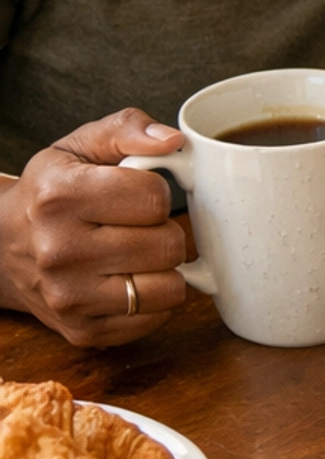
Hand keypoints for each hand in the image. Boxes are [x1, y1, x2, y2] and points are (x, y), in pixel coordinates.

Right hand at [0, 112, 190, 345]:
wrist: (4, 249)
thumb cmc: (50, 193)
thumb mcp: (78, 146)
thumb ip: (127, 128)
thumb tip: (173, 141)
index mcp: (60, 197)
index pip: (154, 197)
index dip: (157, 192)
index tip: (137, 193)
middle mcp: (60, 251)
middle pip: (167, 244)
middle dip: (164, 230)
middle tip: (139, 226)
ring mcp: (70, 297)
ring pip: (169, 287)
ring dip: (164, 268)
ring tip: (137, 254)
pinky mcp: (82, 330)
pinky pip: (155, 319)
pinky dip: (154, 299)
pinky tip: (129, 279)